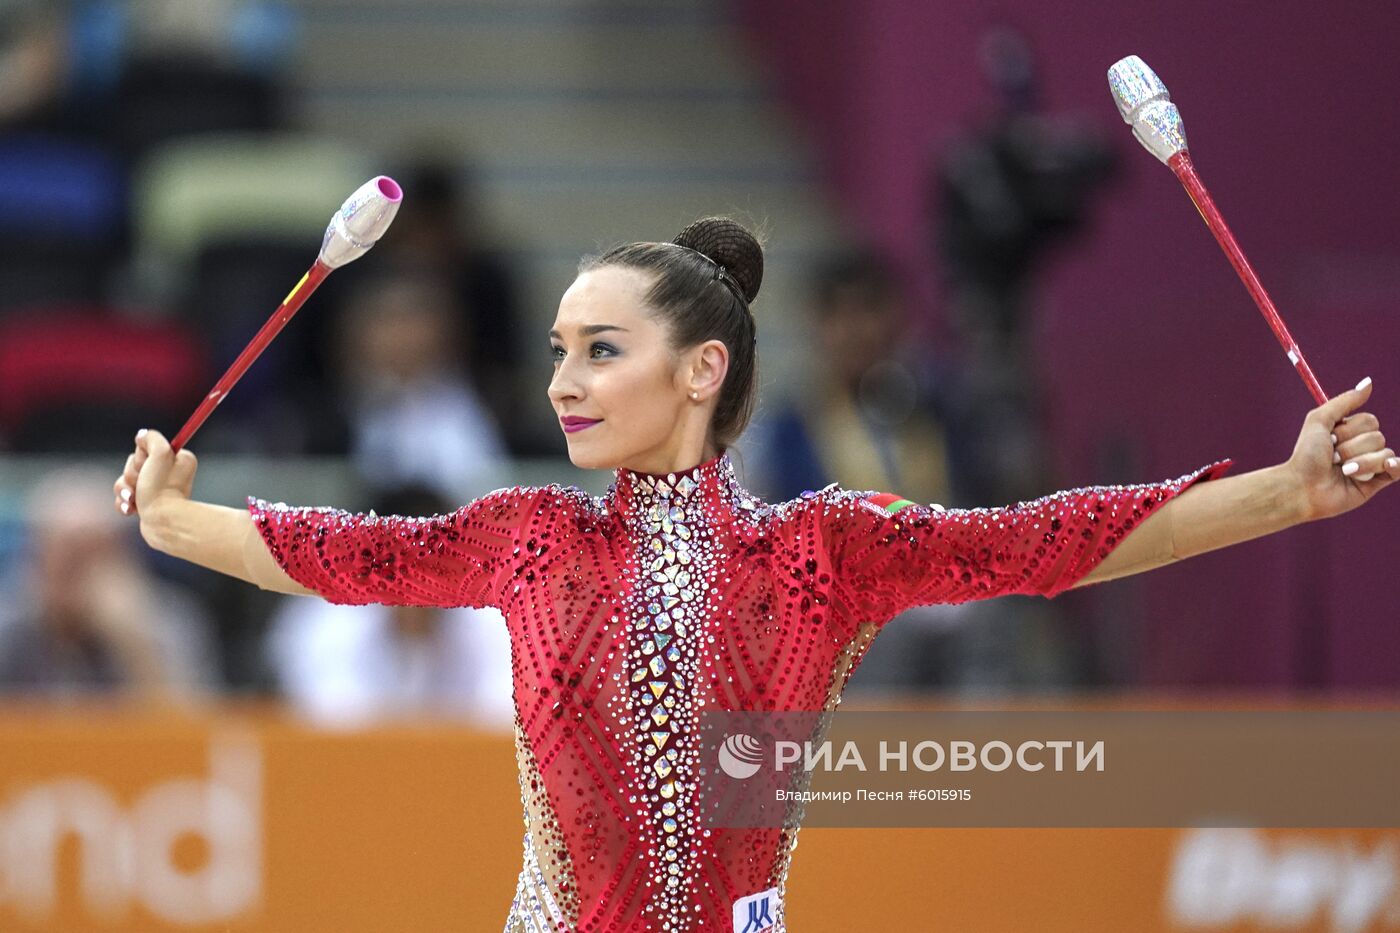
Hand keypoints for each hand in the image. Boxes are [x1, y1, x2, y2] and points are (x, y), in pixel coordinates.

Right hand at [113, 429, 198, 536]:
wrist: (163, 523)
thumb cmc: (162, 489)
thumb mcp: (161, 454)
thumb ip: (151, 438)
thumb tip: (142, 435)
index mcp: (177, 460)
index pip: (147, 447)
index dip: (142, 456)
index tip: (148, 464)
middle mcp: (168, 474)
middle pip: (134, 463)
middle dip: (132, 473)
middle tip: (143, 483)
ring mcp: (155, 490)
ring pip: (125, 480)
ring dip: (126, 489)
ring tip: (135, 499)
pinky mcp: (144, 504)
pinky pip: (124, 497)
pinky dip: (124, 503)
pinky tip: (131, 509)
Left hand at [1287, 377, 1399, 521]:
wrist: (1302, 487)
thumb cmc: (1306, 455)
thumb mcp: (1320, 420)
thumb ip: (1345, 401)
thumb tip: (1369, 382)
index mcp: (1349, 432)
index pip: (1369, 421)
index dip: (1350, 429)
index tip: (1329, 439)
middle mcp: (1361, 447)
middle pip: (1377, 436)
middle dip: (1352, 447)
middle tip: (1333, 457)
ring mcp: (1370, 465)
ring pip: (1384, 453)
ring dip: (1360, 461)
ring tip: (1342, 470)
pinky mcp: (1376, 483)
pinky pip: (1398, 469)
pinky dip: (1397, 466)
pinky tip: (1388, 465)